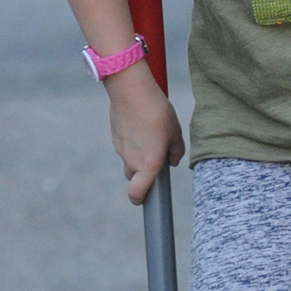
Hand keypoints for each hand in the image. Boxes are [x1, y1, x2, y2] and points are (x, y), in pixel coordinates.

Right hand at [106, 66, 183, 202]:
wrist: (131, 91)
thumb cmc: (157, 113)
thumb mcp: (175, 132)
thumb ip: (176, 151)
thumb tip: (172, 161)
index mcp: (148, 165)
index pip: (136, 194)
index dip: (140, 199)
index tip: (147, 198)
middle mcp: (131, 161)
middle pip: (134, 177)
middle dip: (144, 172)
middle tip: (157, 155)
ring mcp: (120, 149)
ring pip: (129, 160)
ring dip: (138, 155)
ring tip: (151, 136)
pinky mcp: (115, 136)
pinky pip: (124, 146)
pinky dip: (131, 142)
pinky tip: (140, 126)